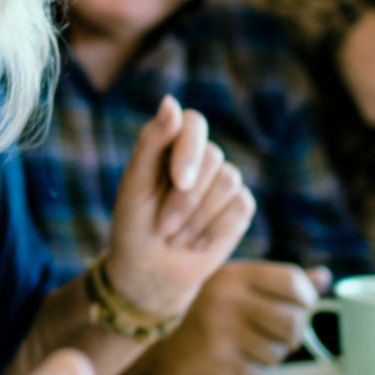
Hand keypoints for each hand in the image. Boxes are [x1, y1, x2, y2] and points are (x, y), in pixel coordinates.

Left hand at [106, 95, 256, 319]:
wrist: (151, 273)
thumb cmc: (134, 226)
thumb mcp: (134, 185)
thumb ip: (152, 142)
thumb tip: (171, 102)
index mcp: (170, 144)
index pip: (193, 123)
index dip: (190, 150)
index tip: (180, 181)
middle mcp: (200, 157)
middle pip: (213, 157)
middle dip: (186, 198)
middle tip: (163, 226)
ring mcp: (223, 180)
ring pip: (229, 181)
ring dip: (197, 217)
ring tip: (175, 235)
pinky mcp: (240, 205)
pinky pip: (240, 206)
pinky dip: (214, 230)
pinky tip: (196, 241)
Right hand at [126, 260, 328, 374]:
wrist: (140, 328)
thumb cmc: (198, 301)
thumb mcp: (231, 278)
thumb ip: (276, 280)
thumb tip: (324, 279)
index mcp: (236, 274)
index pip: (293, 283)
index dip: (306, 297)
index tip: (301, 304)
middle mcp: (230, 302)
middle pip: (292, 321)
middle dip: (292, 330)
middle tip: (279, 331)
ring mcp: (223, 336)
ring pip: (277, 352)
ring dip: (271, 352)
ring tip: (248, 342)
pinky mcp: (217, 365)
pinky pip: (255, 373)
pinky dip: (250, 369)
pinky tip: (231, 356)